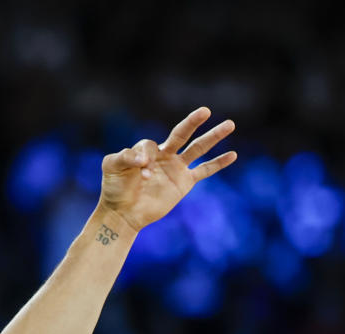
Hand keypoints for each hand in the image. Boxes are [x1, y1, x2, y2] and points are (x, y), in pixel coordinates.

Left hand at [98, 108, 236, 231]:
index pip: (150, 145)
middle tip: (205, 110)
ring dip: (213, 136)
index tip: (140, 171)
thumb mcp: (111, 166)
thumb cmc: (114, 188)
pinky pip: (204, 171)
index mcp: (146, 149)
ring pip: (198, 148)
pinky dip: (218, 163)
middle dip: (193, 122)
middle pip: (182, 133)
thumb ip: (123, 156)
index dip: (145, 157)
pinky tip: (233, 155)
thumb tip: (144, 160)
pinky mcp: (184, 183)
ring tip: (230, 124)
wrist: (123, 212)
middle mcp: (164, 155)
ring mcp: (176, 168)